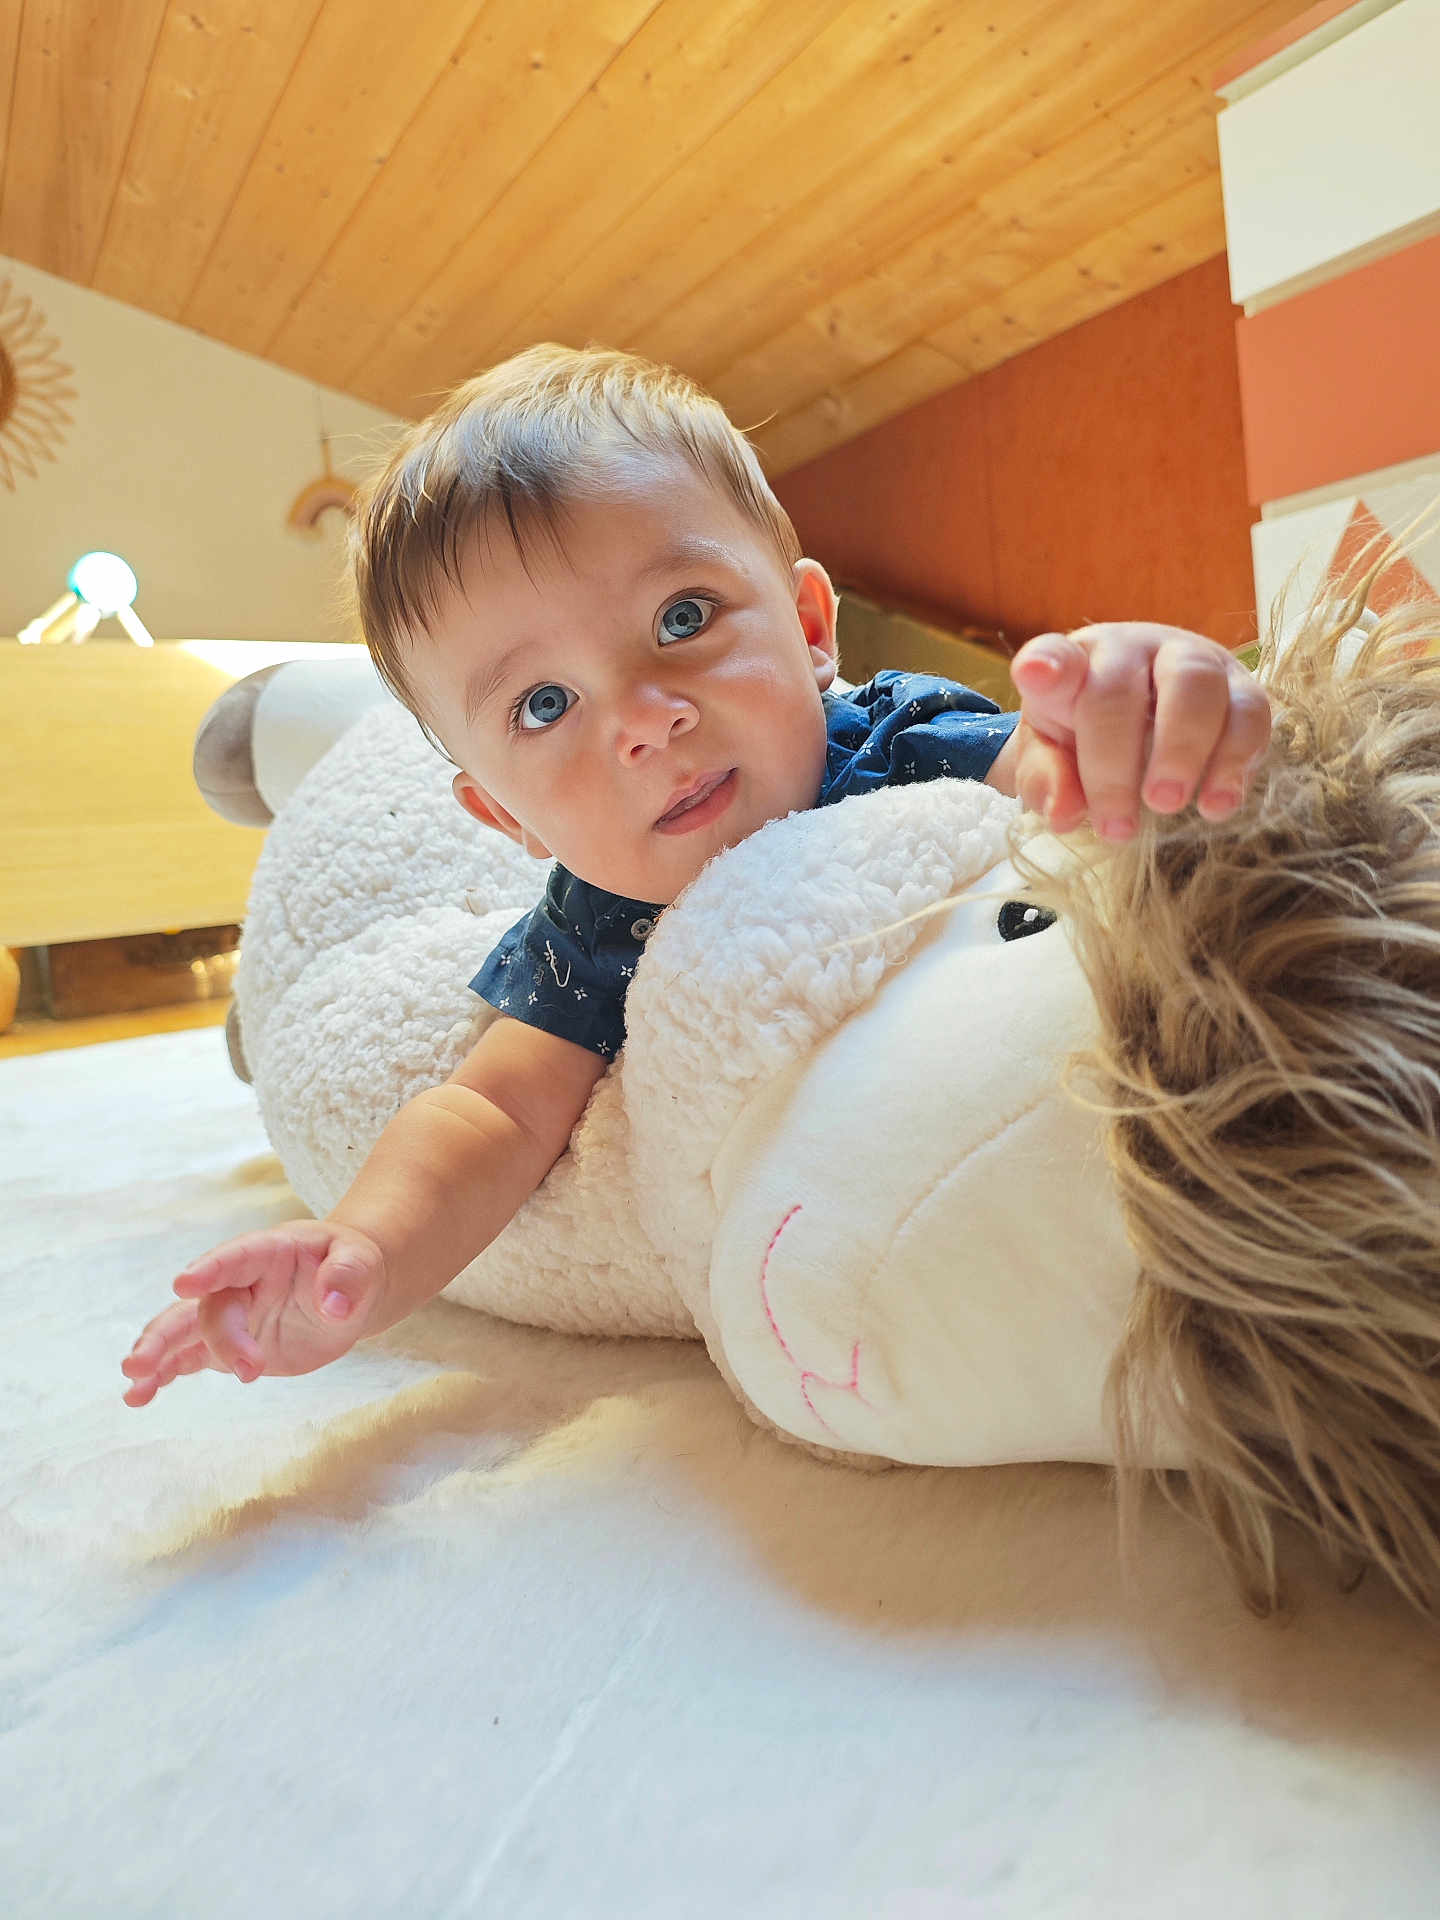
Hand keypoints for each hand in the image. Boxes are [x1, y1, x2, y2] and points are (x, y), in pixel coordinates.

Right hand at [120, 1220, 387, 1406]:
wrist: (345, 1289)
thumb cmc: (351, 1266)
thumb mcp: (361, 1262)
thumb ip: (348, 1276)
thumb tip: (335, 1306)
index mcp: (267, 1251)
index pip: (236, 1257)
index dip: (210, 1268)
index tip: (182, 1284)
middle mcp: (239, 1282)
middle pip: (210, 1307)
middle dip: (186, 1336)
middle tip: (154, 1365)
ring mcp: (230, 1315)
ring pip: (185, 1331)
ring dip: (158, 1353)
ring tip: (133, 1381)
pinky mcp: (225, 1346)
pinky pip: (189, 1358)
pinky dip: (164, 1375)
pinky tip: (138, 1396)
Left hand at [1007, 622, 1271, 840]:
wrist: (1142, 727)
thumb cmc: (1086, 739)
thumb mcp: (1049, 761)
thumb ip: (1045, 781)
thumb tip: (1065, 814)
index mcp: (1073, 665)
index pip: (1053, 657)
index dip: (1046, 666)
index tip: (1038, 678)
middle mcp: (1132, 649)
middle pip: (1121, 686)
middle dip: (1116, 759)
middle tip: (1117, 825)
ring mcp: (1192, 659)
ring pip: (1196, 683)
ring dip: (1182, 750)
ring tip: (1166, 806)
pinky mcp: (1241, 687)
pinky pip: (1250, 712)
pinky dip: (1235, 762)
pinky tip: (1215, 806)